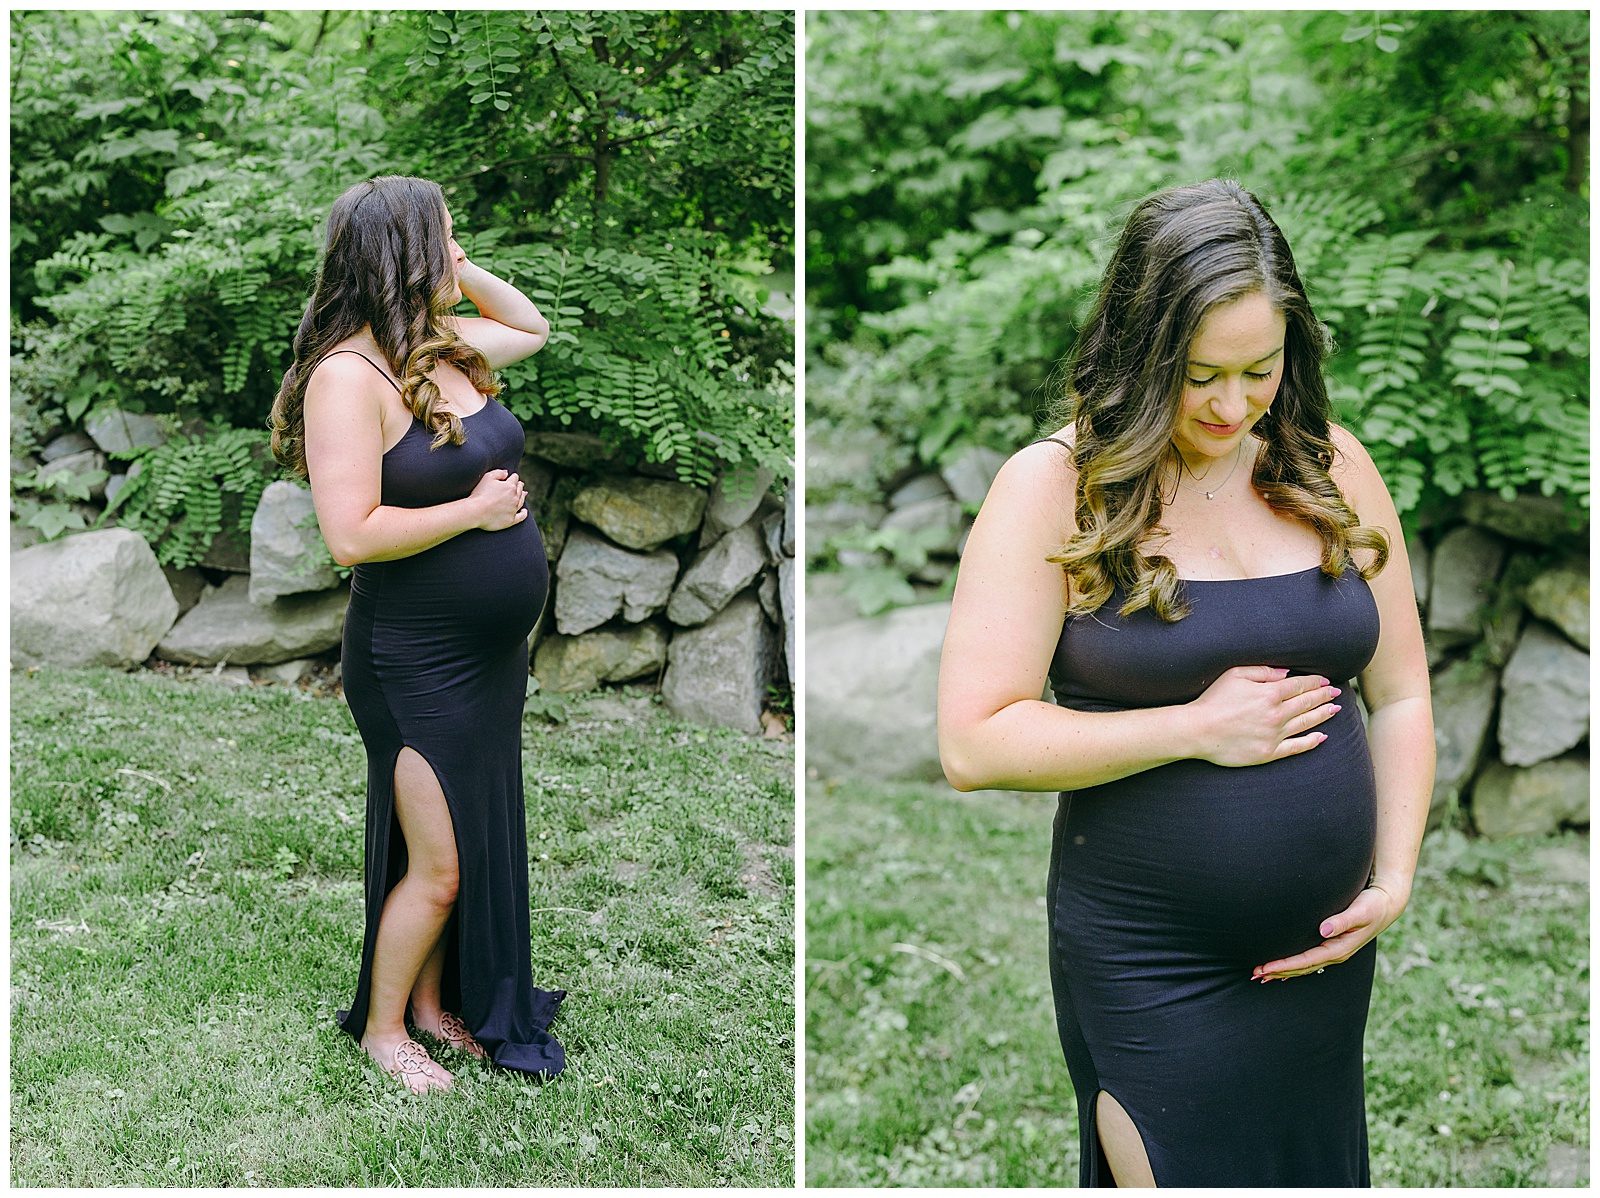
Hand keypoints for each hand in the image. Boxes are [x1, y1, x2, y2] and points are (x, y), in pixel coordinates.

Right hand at [469, 468, 526, 530]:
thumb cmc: (480, 493)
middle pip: (519, 489)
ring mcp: (514, 509)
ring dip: (522, 496)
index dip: (513, 477)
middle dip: (519, 486)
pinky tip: (524, 511)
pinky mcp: (511, 520)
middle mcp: (515, 498)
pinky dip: (524, 513)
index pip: (515, 479)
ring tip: (523, 494)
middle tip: (519, 484)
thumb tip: (507, 473)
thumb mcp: (488, 477)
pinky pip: (521, 516)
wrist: (476, 512)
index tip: (511, 477)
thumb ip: (499, 473)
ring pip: (521, 501)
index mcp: (510, 486)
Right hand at [1187, 665, 1341, 766]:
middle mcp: (1277, 714)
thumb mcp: (1234, 675)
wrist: (1198, 730)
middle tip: (1336, 693)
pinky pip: (1296, 747)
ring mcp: (1275, 734)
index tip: (1324, 681)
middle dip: (1324, 696)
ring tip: (1335, 710)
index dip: (1314, 682)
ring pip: (1306, 723)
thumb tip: (1286, 673)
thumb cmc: (1213, 700)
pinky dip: (1311, 741)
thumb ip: (1262, 671)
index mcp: (1269, 693)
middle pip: (1307, 703)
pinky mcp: (1269, 752)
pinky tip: (1321, 737)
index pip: (1299, 685)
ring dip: (1323, 715)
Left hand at [1253, 883, 1407, 981]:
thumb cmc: (1372, 906)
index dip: (1285, 965)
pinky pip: (1309, 961)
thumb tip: (1324, 929)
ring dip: (1283, 972)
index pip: (1306, 961)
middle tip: (1255, 974)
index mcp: (1339, 948)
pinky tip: (1282, 971)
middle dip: (1278, 972)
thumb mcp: (1359, 912)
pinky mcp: (1332, 946)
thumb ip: (1342, 920)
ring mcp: (1333, 952)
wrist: (1386, 904)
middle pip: (1302, 968)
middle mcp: (1335, 954)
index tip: (1266, 967)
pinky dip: (1293, 966)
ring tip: (1261, 976)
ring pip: (1304, 967)